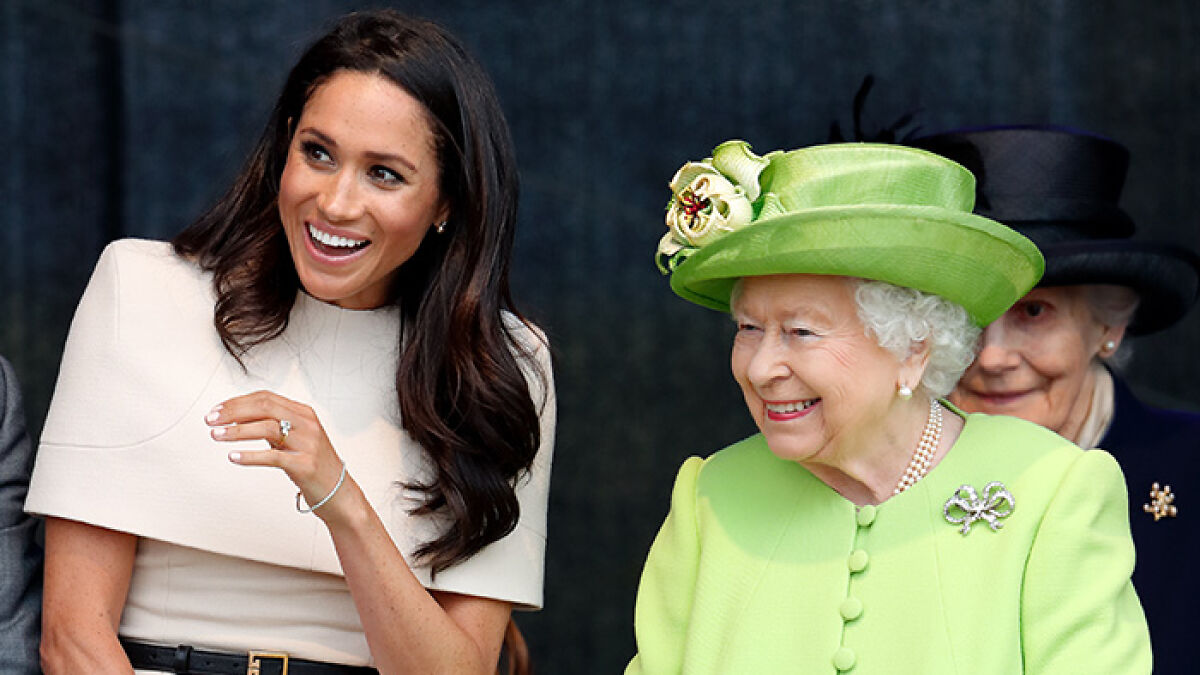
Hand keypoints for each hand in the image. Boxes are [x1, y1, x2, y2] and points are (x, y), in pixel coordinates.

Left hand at [206, 390, 345, 513]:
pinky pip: (273, 457)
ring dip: (237, 431)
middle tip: (211, 419)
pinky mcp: (305, 464)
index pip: (265, 398)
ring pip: (267, 427)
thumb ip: (272, 425)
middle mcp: (307, 424)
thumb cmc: (313, 465)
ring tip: (217, 435)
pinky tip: (234, 457)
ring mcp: (307, 443)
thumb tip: (238, 417)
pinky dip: (250, 456)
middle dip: (233, 411)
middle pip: (265, 407)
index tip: (217, 410)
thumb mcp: (294, 438)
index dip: (237, 402)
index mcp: (303, 413)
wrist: (338, 492)